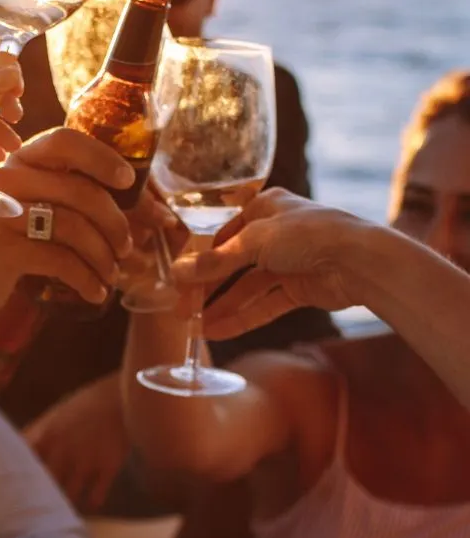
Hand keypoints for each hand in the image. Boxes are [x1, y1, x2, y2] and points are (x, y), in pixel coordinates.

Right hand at [0, 127, 135, 325]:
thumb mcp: (25, 207)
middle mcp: (5, 179)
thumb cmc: (0, 242)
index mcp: (16, 161)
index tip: (127, 181)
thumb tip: (138, 202)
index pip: (64, 140)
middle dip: (115, 223)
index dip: (102, 156)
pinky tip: (94, 291)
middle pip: (80, 190)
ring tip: (111, 274)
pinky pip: (60, 260)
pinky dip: (86, 278)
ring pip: (74, 227)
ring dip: (103, 255)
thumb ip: (64, 194)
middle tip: (126, 248)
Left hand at [24, 374, 129, 511]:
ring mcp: (86, 461)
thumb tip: (15, 448)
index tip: (14, 490)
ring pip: (69, 496)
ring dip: (66, 504)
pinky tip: (89, 501)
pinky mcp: (108, 468)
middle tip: (38, 509)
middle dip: (41, 498)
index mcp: (46, 436)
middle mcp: (63, 451)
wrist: (120, 396)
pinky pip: (95, 498)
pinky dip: (91, 503)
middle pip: (44, 486)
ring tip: (64, 510)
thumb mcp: (55, 414)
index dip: (17, 479)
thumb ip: (35, 433)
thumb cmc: (84, 405)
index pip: (23, 465)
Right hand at [170, 189, 368, 339]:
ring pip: (247, 287)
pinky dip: (244, 317)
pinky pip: (265, 304)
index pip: (222, 233)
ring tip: (195, 326)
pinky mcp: (300, 288)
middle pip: (233, 263)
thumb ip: (215, 261)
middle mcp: (275, 233)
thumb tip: (177, 272)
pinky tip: (219, 330)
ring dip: (223, 306)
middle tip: (181, 308)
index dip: (199, 258)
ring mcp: (288, 262)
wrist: (361, 261)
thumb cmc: (308, 234)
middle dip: (207, 287)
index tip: (177, 279)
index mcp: (264, 207)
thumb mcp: (253, 242)